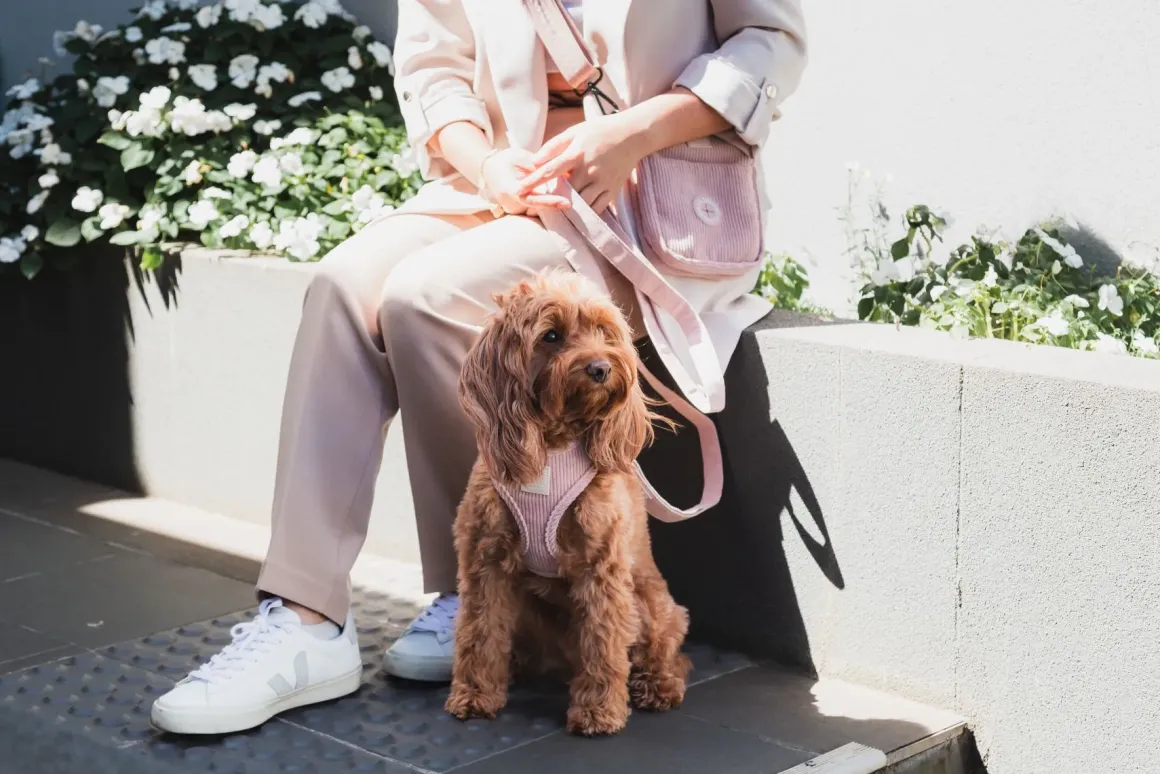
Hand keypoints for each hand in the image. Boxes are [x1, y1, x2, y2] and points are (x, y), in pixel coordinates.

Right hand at [479, 148, 568, 215]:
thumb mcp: (520, 157)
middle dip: (555, 204)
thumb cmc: (506, 160)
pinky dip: (547, 205)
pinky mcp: (518, 212)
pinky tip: (562, 200)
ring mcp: (513, 210)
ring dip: (552, 206)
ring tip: (573, 200)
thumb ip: (537, 166)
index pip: (531, 199)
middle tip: (576, 201)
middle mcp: (510, 204)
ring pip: (537, 212)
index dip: (549, 202)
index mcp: (509, 189)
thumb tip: (559, 170)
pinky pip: (534, 211)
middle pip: (537, 209)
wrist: (489, 170)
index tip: (566, 202)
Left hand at [518, 113, 647, 213]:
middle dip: (548, 200)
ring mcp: (602, 183)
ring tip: (552, 214)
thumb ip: (552, 146)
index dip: (533, 181)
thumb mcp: (575, 131)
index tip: (519, 190)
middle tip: (533, 208)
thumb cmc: (600, 131)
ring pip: (580, 204)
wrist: (633, 136)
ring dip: (566, 210)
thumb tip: (534, 161)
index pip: (550, 170)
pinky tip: (575, 216)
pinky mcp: (612, 191)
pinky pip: (596, 209)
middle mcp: (589, 170)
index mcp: (577, 154)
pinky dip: (584, 215)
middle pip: (564, 192)